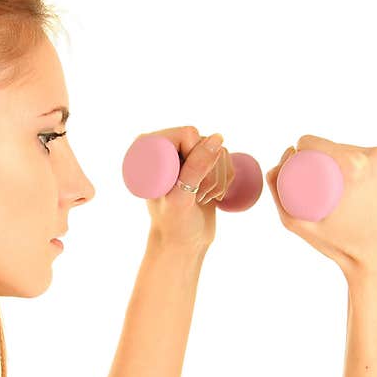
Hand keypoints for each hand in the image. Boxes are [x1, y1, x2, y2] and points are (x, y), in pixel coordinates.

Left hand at [144, 126, 234, 254]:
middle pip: (205, 141)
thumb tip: (217, 138)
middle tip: (195, 195)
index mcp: (150, 150)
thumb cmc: (174, 224)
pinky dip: (225, 180)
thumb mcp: (182, 198)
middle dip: (208, 172)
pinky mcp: (203, 164)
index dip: (195, 159)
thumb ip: (196, 168)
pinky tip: (210, 196)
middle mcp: (167, 148)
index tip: (186, 185)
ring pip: (219, 151)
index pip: (187, 133)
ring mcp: (186, 155)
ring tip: (200, 198)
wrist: (182, 243)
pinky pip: (227, 159)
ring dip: (216, 179)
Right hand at [266, 135, 376, 281]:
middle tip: (316, 182)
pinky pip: (374, 153)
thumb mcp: (298, 223)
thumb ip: (280, 195)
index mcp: (355, 166)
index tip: (297, 167)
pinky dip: (362, 158)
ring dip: (342, 158)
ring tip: (333, 179)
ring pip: (355, 148)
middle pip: (336, 145)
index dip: (300, 149)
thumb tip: (274, 167)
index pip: (315, 142)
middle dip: (322, 157)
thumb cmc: (339, 246)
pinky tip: (355, 167)